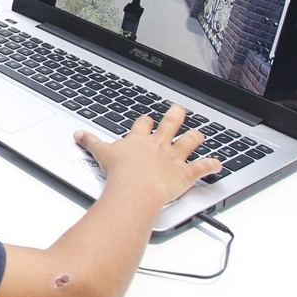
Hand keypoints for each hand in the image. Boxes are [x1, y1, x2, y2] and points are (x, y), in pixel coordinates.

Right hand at [74, 105, 221, 205]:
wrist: (135, 188)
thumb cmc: (120, 172)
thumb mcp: (100, 153)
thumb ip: (90, 142)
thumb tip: (78, 134)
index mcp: (139, 139)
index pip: (144, 124)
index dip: (147, 121)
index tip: (148, 119)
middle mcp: (159, 145)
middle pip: (170, 125)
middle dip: (176, 116)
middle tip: (180, 109)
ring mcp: (174, 158)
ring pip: (189, 143)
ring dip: (196, 138)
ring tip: (200, 133)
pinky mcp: (185, 174)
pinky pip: (201, 168)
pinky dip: (211, 166)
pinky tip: (218, 164)